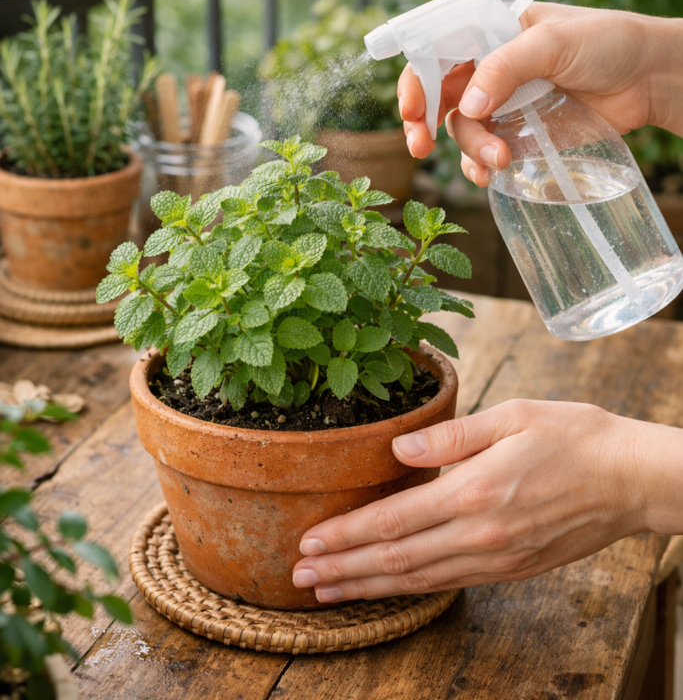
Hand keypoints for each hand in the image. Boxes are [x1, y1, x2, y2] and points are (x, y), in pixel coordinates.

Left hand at [292, 399, 682, 602]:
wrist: (630, 479)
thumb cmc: (572, 436)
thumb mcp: (511, 415)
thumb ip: (449, 434)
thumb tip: (397, 449)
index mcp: (474, 492)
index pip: (392, 521)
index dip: (345, 535)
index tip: (308, 543)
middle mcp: (480, 534)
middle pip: (396, 559)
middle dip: (343, 569)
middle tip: (298, 578)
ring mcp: (496, 558)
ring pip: (418, 580)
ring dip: (368, 587)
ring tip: (329, 592)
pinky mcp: (511, 568)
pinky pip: (449, 583)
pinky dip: (409, 589)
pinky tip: (387, 588)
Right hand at [398, 3, 682, 185]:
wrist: (650, 77)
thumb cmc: (607, 42)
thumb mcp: (552, 42)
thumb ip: (506, 66)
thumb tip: (467, 105)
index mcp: (490, 32)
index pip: (436, 51)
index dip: (416, 80)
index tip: (412, 110)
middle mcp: (491, 66)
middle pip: (441, 96)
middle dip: (426, 122)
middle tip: (421, 146)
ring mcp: (506, 101)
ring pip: (465, 128)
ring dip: (470, 148)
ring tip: (498, 161)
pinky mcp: (523, 131)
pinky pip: (488, 151)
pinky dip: (481, 166)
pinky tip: (489, 175)